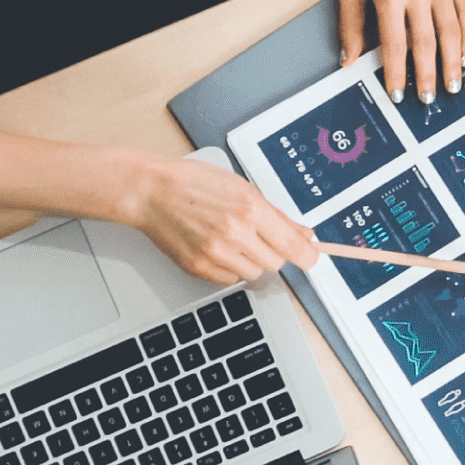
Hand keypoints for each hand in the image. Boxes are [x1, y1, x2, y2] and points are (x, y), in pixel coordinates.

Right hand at [129, 155, 317, 284]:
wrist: (151, 192)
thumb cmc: (194, 184)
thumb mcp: (242, 188)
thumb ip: (276, 215)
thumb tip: (304, 234)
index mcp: (250, 209)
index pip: (292, 244)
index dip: (307, 255)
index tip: (312, 257)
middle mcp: (235, 233)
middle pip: (276, 262)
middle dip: (273, 251)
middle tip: (259, 237)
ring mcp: (215, 253)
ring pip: (254, 273)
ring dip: (251, 261)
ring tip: (233, 240)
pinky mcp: (198, 267)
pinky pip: (230, 279)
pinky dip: (230, 268)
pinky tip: (217, 247)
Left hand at [338, 0, 464, 102]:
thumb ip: (350, 24)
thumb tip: (350, 60)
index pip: (396, 45)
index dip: (397, 74)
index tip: (398, 95)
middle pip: (427, 43)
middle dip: (429, 76)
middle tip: (432, 99)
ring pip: (452, 30)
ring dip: (454, 61)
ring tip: (455, 83)